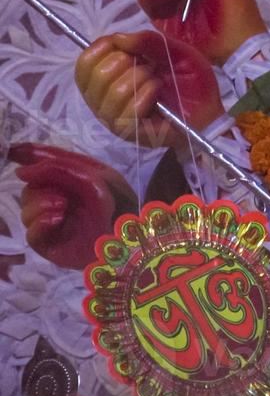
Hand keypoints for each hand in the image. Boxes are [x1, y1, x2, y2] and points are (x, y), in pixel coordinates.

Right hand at [11, 144, 136, 269]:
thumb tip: (21, 172)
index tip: (13, 152)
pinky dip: (40, 223)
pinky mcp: (50, 243)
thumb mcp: (93, 176)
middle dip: (41, 187)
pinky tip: (57, 219)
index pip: (41, 164)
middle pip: (29, 188)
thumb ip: (58, 168)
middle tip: (63, 196)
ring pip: (26, 209)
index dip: (25, 155)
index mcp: (71, 179)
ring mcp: (52, 221)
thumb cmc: (119, 202)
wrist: (131, 236)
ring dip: (41, 204)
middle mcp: (58, 198)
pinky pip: (31, 233)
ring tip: (64, 207)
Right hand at [75, 30, 223, 147]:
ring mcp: (114, 118)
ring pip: (112, 92)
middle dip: (127, 62)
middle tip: (149, 67)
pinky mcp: (130, 133)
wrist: (209, 110)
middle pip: (95, 74)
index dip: (103, 47)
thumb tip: (118, 38)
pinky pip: (126, 112)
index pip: (85, 62)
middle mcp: (103, 99)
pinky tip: (157, 92)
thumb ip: (148, 41)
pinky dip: (145, 95)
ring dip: (140, 79)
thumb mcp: (174, 52)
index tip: (128, 46)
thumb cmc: (189, 82)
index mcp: (107, 78)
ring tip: (157, 81)